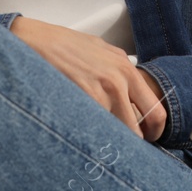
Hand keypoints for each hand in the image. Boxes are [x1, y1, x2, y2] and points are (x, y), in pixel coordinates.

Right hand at [9, 17, 167, 140]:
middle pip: (138, 130)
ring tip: (98, 144)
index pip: (156, 112)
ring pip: (116, 134)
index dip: (154, 133)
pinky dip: (91, 138)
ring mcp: (100, 92)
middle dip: (132, 144)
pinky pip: (94, 130)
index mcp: (127, 69)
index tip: (146, 140)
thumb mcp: (102, 51)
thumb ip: (120, 72)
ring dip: (109, 142)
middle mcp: (119, 81)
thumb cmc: (65, 45)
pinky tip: (82, 136)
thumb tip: (132, 93)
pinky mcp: (81, 100)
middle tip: (122, 150)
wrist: (35, 40)